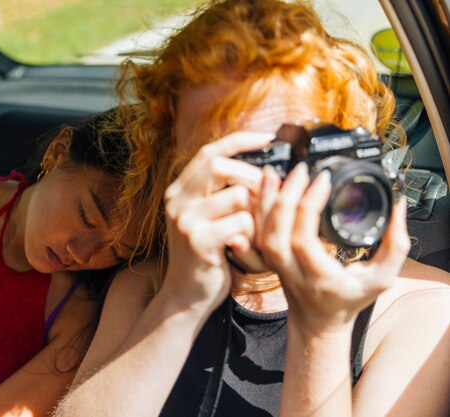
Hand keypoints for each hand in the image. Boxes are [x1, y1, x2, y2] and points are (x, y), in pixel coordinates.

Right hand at [163, 132, 271, 309]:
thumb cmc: (206, 256)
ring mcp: (185, 220)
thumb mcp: (207, 219)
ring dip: (256, 212)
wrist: (186, 296)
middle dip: (252, 175)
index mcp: (179, 191)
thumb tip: (264, 170)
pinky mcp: (199, 241)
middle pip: (220, 166)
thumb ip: (222, 194)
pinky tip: (246, 247)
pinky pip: (241, 223)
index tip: (269, 138)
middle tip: (272, 190)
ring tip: (255, 230)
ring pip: (237, 195)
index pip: (209, 152)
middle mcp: (177, 201)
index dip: (239, 141)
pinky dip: (253, 234)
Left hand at [255, 163, 409, 333]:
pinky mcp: (266, 258)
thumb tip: (398, 208)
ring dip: (265, 201)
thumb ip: (395, 246)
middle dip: (285, 198)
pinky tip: (262, 188)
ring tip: (273, 172)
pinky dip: (256, 209)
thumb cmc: (349, 299)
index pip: (304, 239)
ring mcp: (275, 266)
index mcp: (320, 276)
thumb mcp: (382, 278)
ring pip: (261, 233)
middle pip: (277, 234)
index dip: (309, 206)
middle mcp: (292, 272)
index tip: (323, 180)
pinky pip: (255, 232)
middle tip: (300, 170)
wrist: (317, 321)